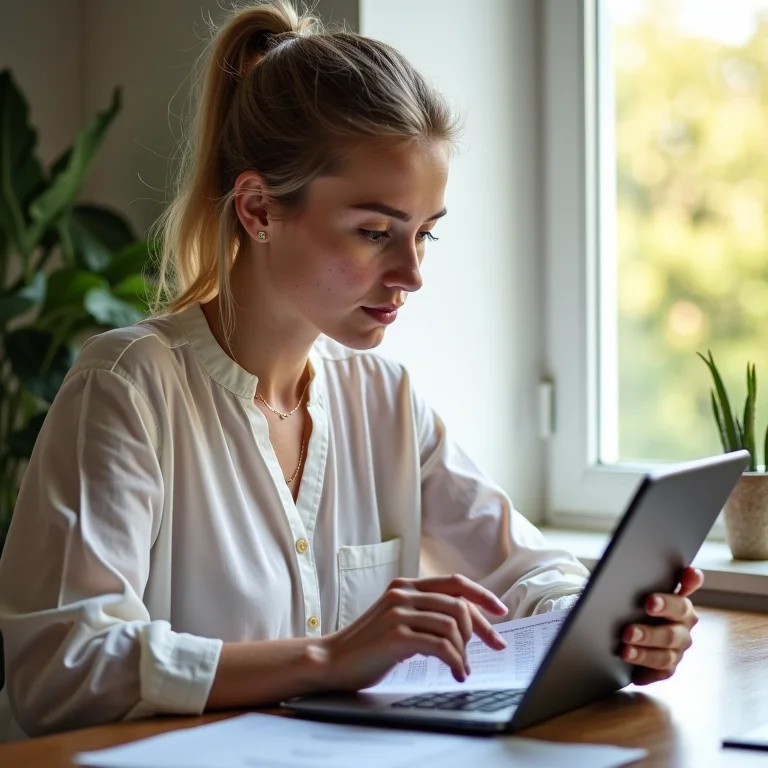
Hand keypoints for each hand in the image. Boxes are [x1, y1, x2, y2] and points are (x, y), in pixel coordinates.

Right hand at [319, 574, 508, 691]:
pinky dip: (455, 661)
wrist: (331, 660)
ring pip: (452, 625)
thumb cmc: (368, 645)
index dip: (482, 595)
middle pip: (459, 604)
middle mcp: (403, 594)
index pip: (455, 583)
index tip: (502, 611)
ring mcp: (399, 613)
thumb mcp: (398, 620)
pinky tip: (456, 672)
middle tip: (494, 647)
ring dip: (465, 650)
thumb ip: (424, 613)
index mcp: (406, 586)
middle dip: (483, 628)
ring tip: (463, 667)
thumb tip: (465, 622)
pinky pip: (440, 646)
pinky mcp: (396, 635)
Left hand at [621, 566, 703, 684]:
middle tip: (629, 630)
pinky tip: (632, 670)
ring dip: (645, 652)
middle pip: (674, 624)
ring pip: (666, 651)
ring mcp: (678, 646)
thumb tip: (619, 571)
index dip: (686, 581)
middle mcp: (683, 621)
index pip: (690, 582)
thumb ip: (636, 581)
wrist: (620, 630)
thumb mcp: (631, 590)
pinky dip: (646, 669)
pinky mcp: (669, 666)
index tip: (656, 593)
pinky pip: (661, 670)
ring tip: (625, 650)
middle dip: (651, 629)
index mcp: (679, 597)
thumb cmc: (630, 605)